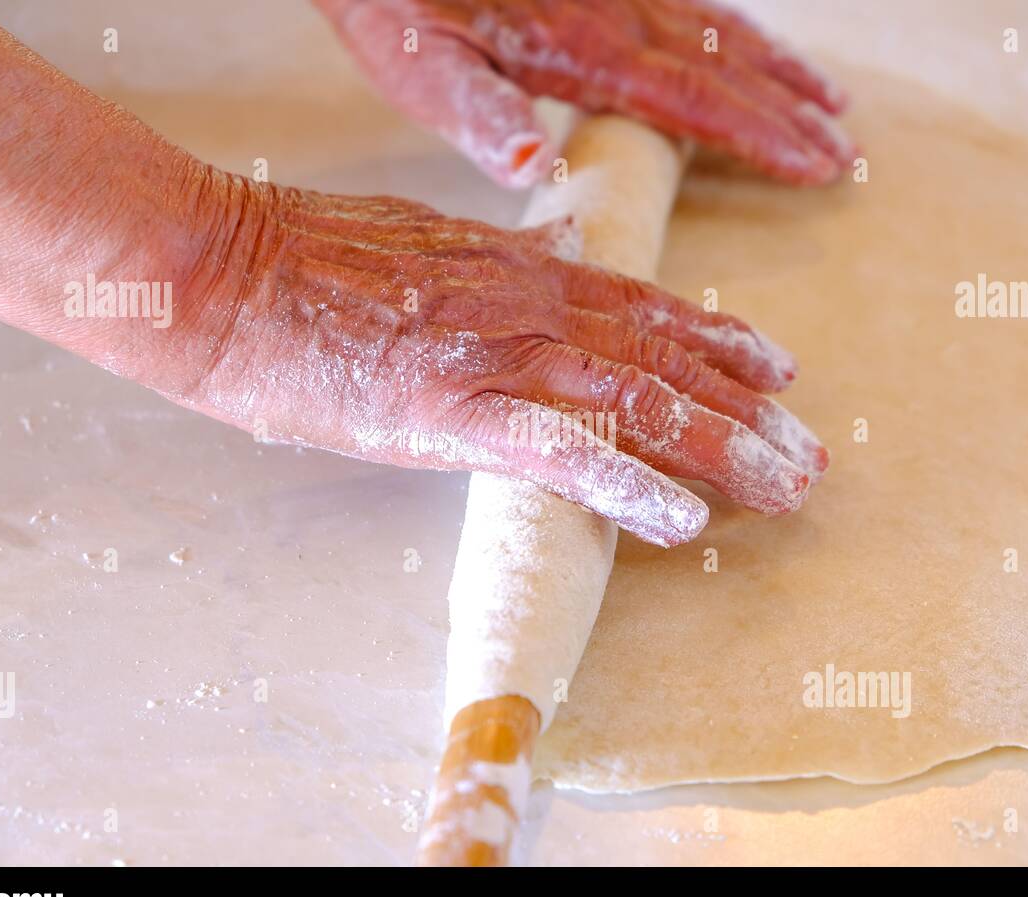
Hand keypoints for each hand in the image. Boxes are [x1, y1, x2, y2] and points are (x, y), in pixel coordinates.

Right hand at [184, 181, 827, 545]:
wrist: (220, 273)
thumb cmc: (301, 262)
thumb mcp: (417, 245)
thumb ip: (492, 263)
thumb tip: (542, 266)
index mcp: (516, 270)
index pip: (643, 305)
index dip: (718, 340)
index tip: (776, 370)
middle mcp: (527, 306)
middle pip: (664, 359)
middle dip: (745, 410)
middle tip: (807, 452)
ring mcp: (496, 357)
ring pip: (637, 400)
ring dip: (720, 447)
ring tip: (785, 485)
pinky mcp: (452, 412)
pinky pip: (561, 451)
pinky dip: (629, 483)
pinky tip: (684, 519)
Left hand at [314, 0, 854, 187]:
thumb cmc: (397, 5)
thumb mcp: (422, 68)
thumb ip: (480, 114)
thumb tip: (530, 163)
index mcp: (580, 50)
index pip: (692, 99)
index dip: (759, 135)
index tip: (816, 164)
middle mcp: (613, 12)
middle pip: (723, 64)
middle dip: (789, 110)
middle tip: (845, 150)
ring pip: (718, 27)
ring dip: (777, 67)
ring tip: (831, 98)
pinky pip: (691, 0)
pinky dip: (736, 27)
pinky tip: (753, 40)